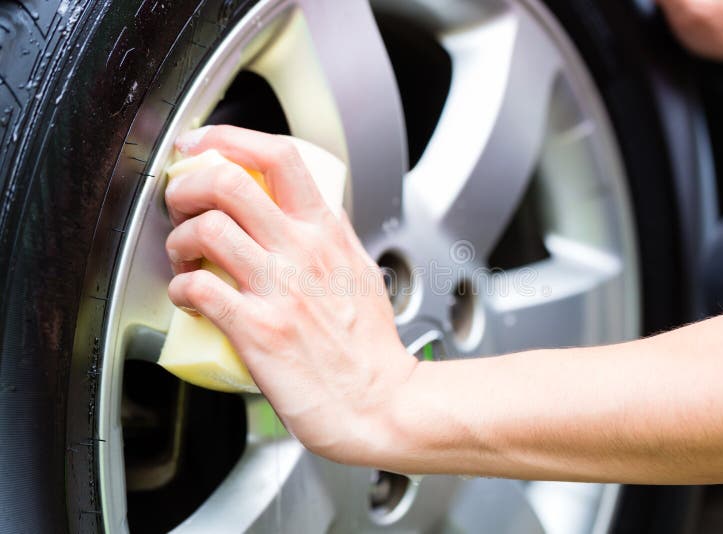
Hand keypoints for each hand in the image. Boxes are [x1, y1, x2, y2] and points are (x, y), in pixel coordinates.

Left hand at [164, 125, 416, 463]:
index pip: (279, 156)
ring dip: (178, 238)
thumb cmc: (370, 347)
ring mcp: (280, 288)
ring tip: (183, 256)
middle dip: (187, 183)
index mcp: (327, 232)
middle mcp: (303, 251)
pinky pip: (198, 288)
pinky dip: (179, 289)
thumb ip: (330, 240)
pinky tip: (189, 298)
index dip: (228, 139)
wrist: (378, 401)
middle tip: (181, 203)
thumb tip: (303, 220)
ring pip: (206, 229)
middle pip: (228, 181)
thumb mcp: (360, 272)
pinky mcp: (258, 329)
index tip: (202, 146)